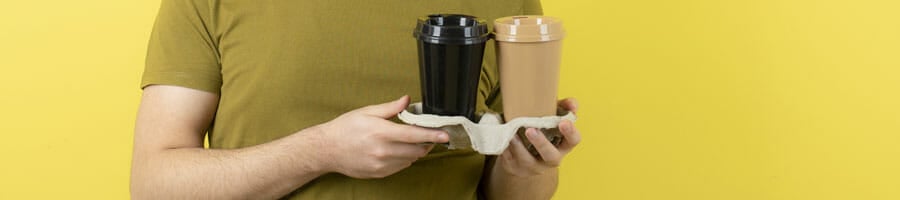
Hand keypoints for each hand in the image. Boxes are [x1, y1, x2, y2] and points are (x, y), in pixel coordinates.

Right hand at [310, 95, 448, 177]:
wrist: (327, 150)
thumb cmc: (345, 128)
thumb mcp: (367, 112)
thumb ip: (390, 108)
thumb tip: (407, 100)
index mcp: (381, 132)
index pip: (414, 135)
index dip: (432, 135)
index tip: (445, 134)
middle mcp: (382, 150)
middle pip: (416, 149)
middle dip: (426, 143)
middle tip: (428, 135)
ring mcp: (381, 164)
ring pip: (411, 159)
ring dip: (416, 151)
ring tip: (409, 141)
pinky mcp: (379, 173)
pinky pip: (401, 167)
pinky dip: (404, 159)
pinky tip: (397, 150)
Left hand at [495, 98, 581, 176]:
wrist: (523, 151)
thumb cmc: (543, 130)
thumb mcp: (553, 117)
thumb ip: (564, 107)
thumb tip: (572, 104)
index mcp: (563, 145)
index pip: (573, 141)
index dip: (570, 133)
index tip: (563, 122)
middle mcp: (551, 159)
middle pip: (550, 156)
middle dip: (541, 144)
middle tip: (530, 130)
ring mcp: (533, 166)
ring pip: (527, 161)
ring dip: (519, 148)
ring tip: (512, 135)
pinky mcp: (516, 168)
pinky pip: (510, 162)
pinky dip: (506, 151)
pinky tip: (503, 140)